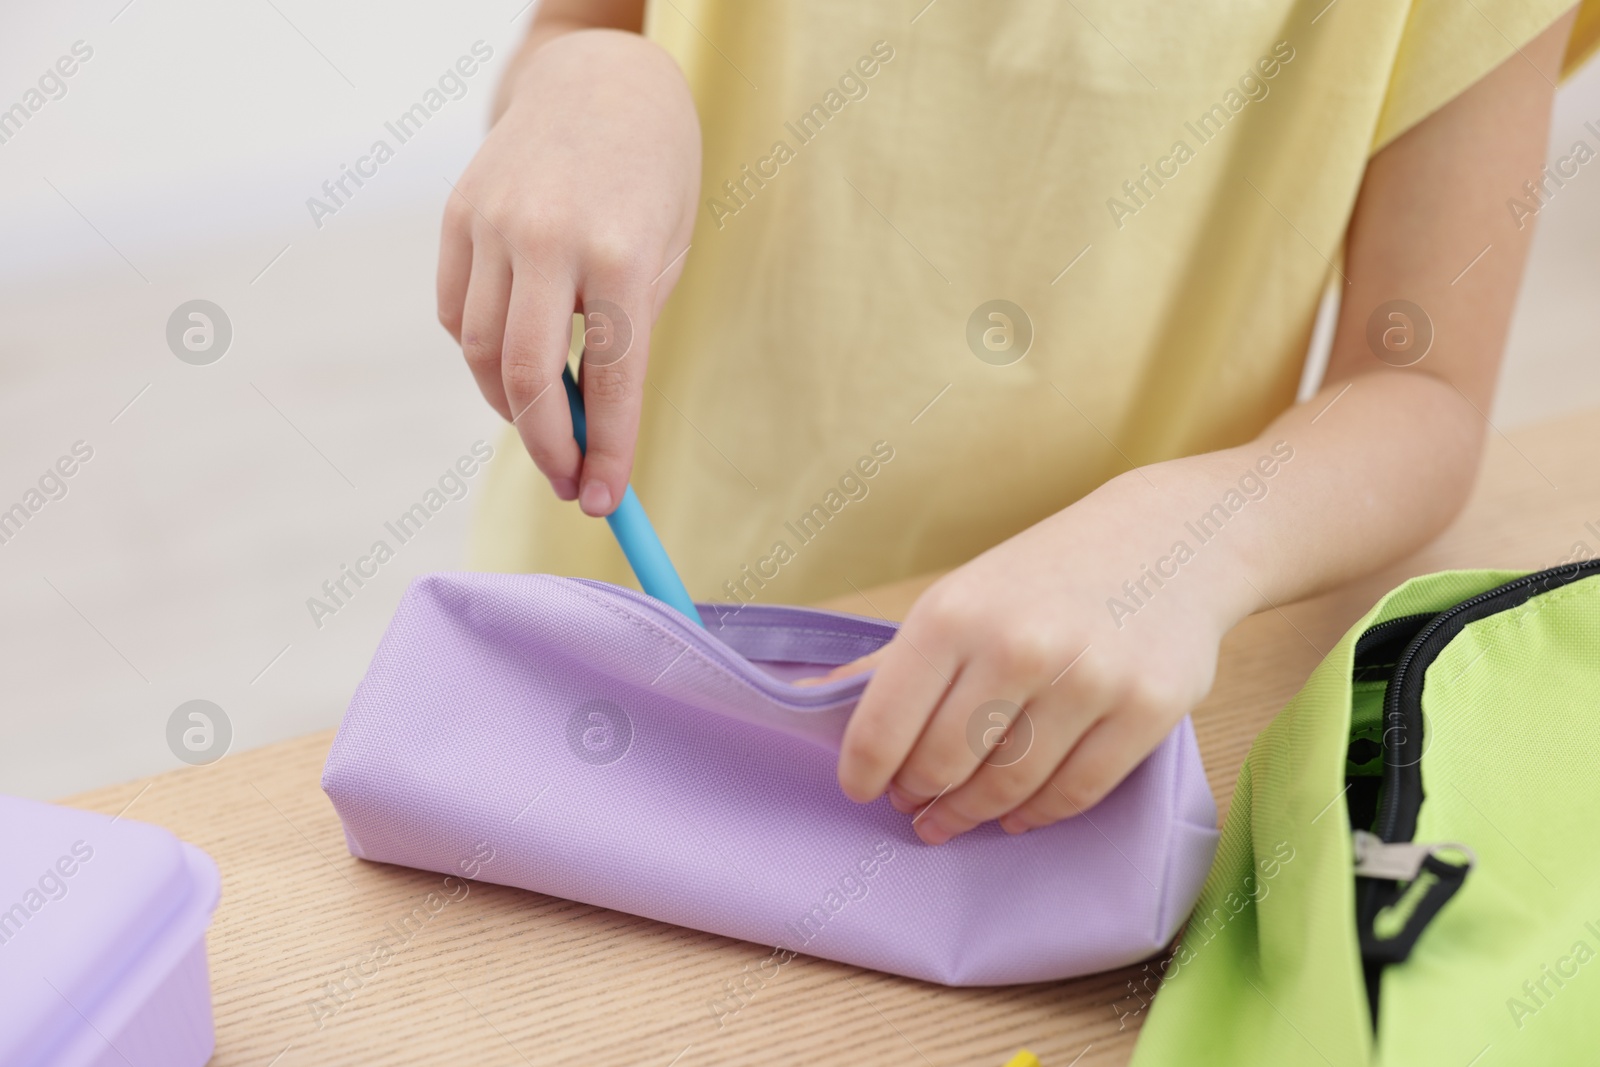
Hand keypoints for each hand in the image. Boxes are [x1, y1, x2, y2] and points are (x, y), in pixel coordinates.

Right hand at [436, 29, 700, 515]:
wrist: (601, 79)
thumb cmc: (651, 179)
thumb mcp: (664, 255)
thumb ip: (624, 335)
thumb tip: (584, 430)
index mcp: (618, 253)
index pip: (610, 383)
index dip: (606, 454)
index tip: (604, 503)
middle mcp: (547, 238)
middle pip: (528, 378)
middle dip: (548, 448)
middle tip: (568, 482)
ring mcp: (491, 222)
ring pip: (481, 351)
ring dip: (512, 405)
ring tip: (547, 420)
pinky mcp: (455, 214)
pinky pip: (456, 314)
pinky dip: (482, 353)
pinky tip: (514, 360)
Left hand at [830, 465, 1258, 844]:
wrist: (1171, 538)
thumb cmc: (1045, 576)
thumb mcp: (960, 596)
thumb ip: (891, 659)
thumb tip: (807, 698)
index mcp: (954, 613)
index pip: (885, 725)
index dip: (866, 772)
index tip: (863, 790)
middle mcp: (1018, 646)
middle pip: (945, 765)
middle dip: (921, 797)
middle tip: (915, 807)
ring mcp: (1088, 680)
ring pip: (1009, 787)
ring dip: (973, 814)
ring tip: (956, 818)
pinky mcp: (1146, 710)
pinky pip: (1075, 792)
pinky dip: (1037, 815)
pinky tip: (1016, 815)